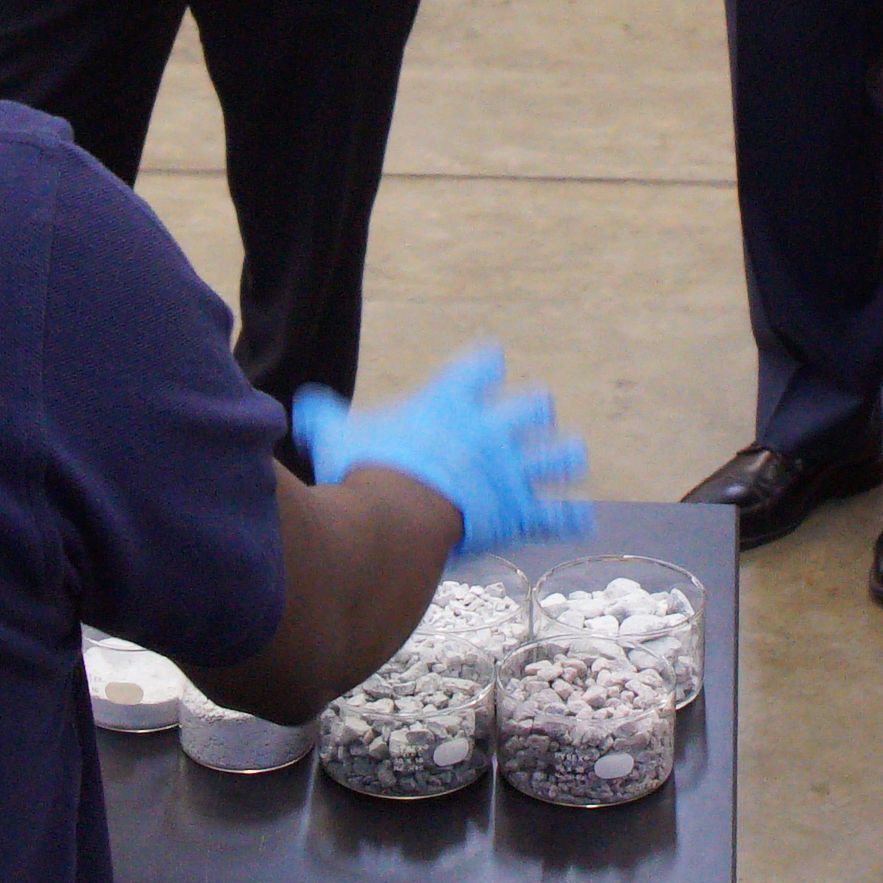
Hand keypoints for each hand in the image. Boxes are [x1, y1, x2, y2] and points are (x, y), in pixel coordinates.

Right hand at [294, 344, 590, 559]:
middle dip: (534, 413)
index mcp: (451, 401)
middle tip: (527, 420)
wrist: (394, 515)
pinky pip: (558, 515)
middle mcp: (491, 430)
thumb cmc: (365, 470)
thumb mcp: (337, 435)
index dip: (486, 365)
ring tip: (566, 458)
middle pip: (535, 404)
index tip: (487, 366)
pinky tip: (580, 518)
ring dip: (563, 458)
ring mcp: (511, 471)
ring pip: (561, 455)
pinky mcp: (520, 512)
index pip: (483, 364)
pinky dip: (570, 518)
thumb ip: (324, 417)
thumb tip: (302, 406)